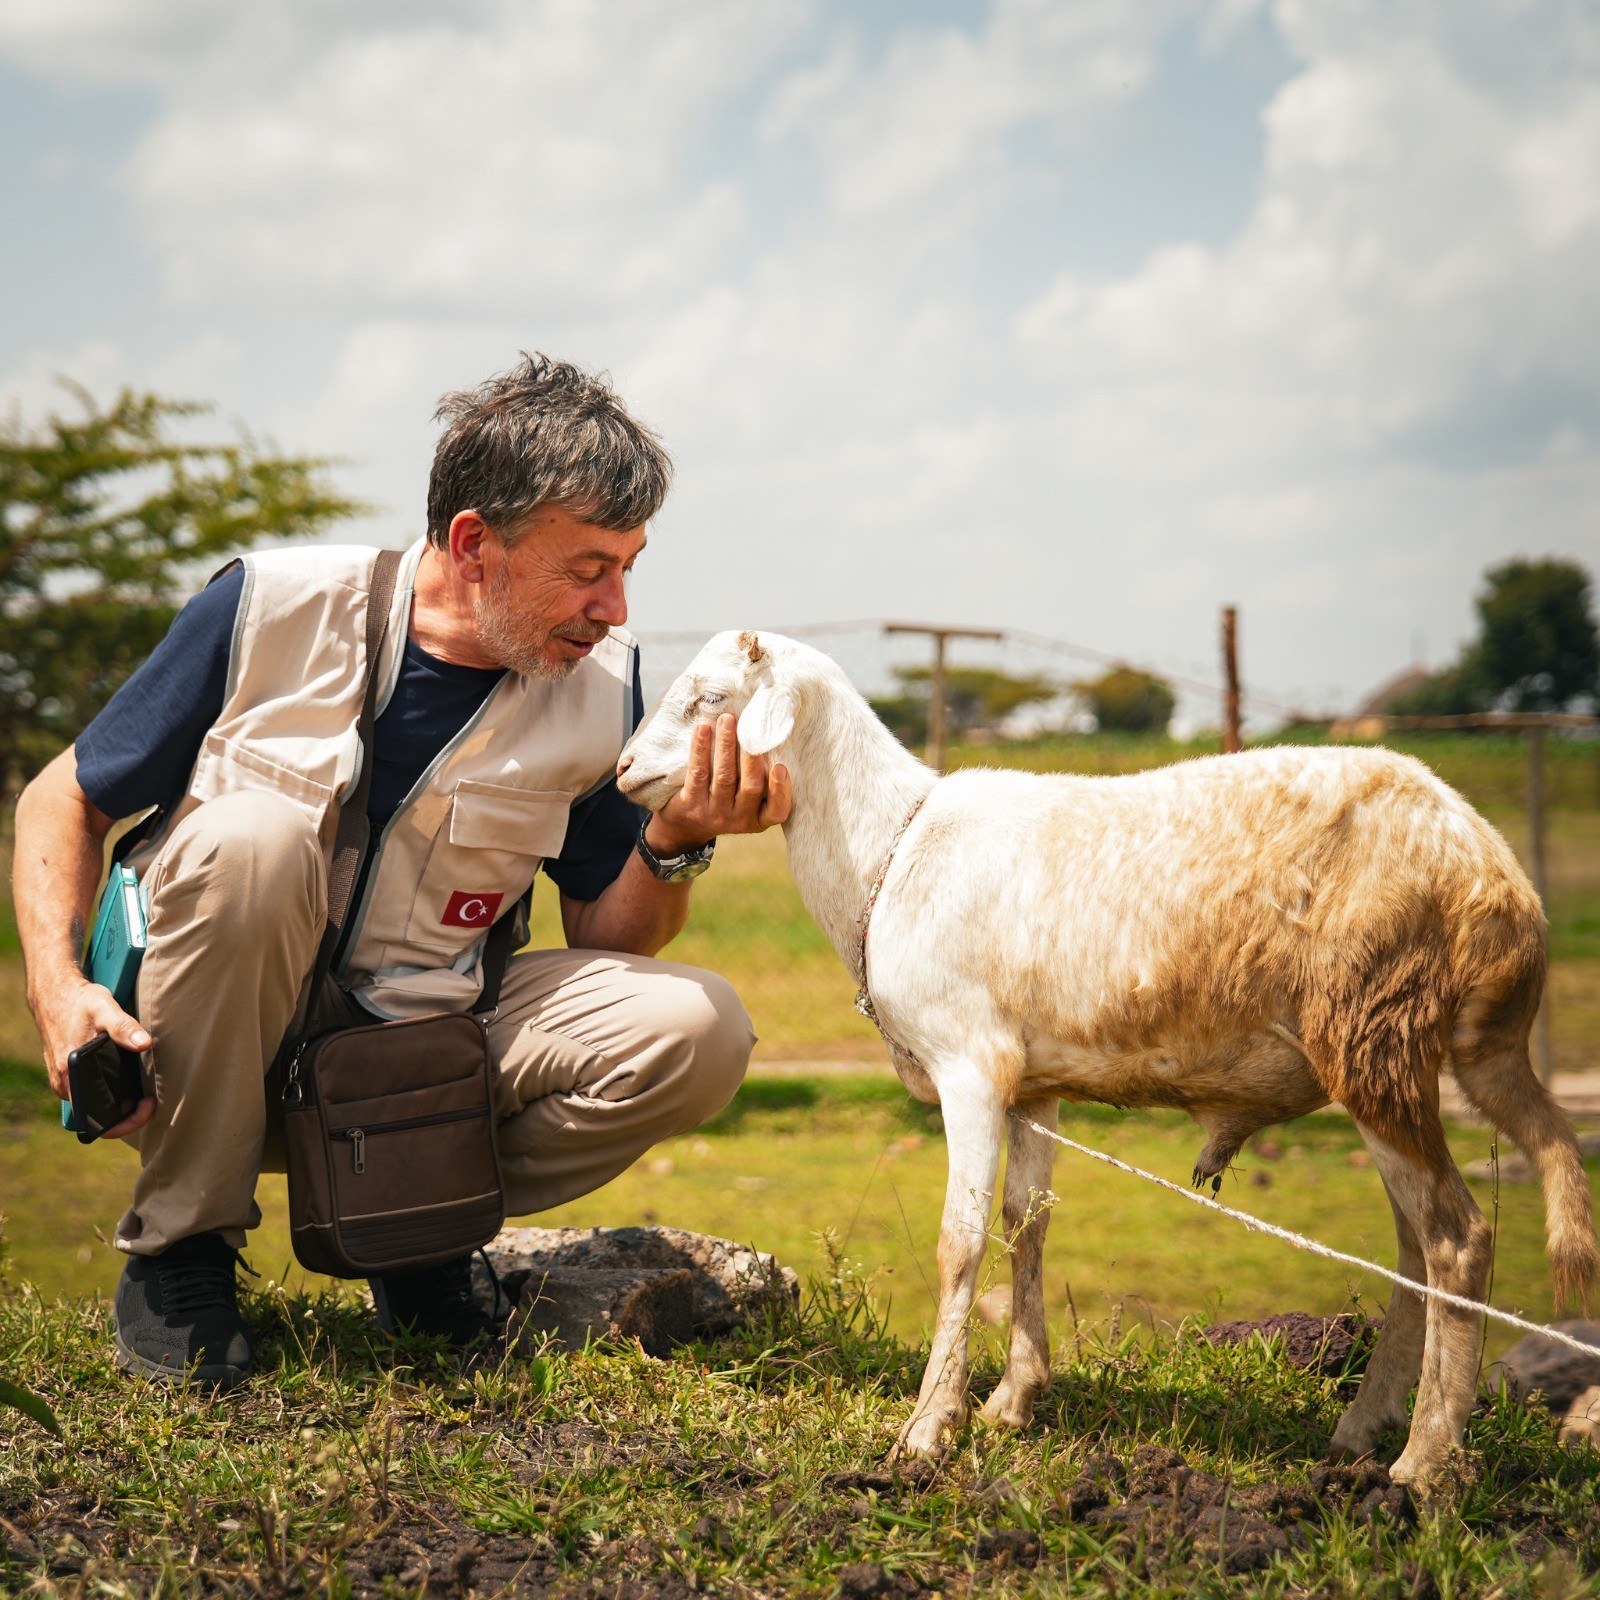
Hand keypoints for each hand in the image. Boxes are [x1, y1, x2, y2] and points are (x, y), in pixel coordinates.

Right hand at [35, 976, 155, 1139]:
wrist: (54, 994)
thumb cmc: (80, 1002)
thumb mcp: (104, 1008)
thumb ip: (124, 1027)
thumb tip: (144, 1044)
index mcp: (70, 1075)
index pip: (96, 1121)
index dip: (126, 1121)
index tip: (147, 1104)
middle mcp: (64, 1084)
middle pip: (99, 1116)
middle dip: (128, 1114)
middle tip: (149, 1099)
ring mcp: (65, 1082)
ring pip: (95, 1106)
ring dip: (120, 1104)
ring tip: (143, 1092)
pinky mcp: (68, 1076)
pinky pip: (90, 1094)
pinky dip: (110, 1093)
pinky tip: (128, 1082)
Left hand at [650, 712, 791, 853]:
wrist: (686, 825)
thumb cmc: (727, 801)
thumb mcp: (747, 803)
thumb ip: (760, 780)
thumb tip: (767, 734)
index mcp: (759, 819)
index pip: (777, 811)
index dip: (781, 791)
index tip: (781, 767)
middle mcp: (739, 819)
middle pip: (750, 787)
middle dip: (752, 756)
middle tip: (752, 729)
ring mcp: (714, 813)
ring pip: (724, 776)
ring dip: (726, 744)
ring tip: (727, 719)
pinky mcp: (690, 804)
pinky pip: (698, 773)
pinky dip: (701, 748)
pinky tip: (702, 729)